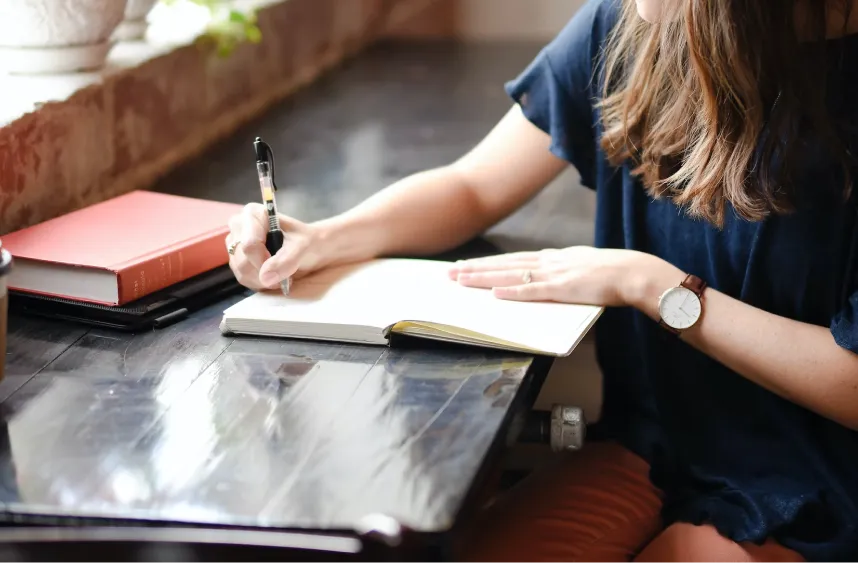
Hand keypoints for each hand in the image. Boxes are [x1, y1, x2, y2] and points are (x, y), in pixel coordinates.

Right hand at [226, 203, 321, 290]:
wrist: (312, 248)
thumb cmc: (308, 241)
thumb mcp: (303, 247)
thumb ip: (286, 260)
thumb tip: (265, 277)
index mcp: (253, 214)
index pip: (249, 245)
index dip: (265, 261)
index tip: (284, 265)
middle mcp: (239, 226)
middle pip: (243, 260)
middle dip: (266, 273)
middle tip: (286, 273)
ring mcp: (235, 244)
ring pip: (242, 272)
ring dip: (264, 280)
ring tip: (282, 274)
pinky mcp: (237, 260)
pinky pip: (243, 278)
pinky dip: (261, 283)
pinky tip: (274, 277)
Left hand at [448, 246, 668, 306]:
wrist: (634, 272)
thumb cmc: (613, 273)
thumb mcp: (582, 267)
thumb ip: (563, 272)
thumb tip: (548, 278)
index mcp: (553, 258)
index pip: (513, 259)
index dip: (488, 263)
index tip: (466, 265)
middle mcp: (549, 262)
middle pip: (504, 264)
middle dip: (475, 268)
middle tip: (449, 272)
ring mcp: (554, 274)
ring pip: (511, 274)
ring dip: (484, 277)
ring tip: (460, 280)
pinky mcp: (563, 288)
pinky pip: (533, 291)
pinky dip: (512, 291)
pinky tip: (494, 293)